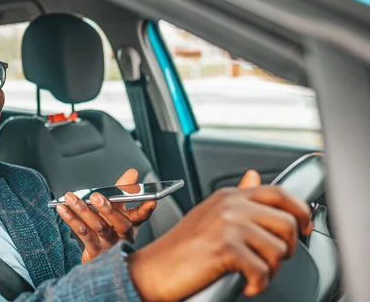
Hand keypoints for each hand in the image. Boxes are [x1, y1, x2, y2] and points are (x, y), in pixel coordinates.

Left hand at [56, 168, 156, 262]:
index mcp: (130, 224)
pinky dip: (71, 219)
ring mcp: (108, 244)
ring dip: (83, 210)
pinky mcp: (94, 250)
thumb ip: (123, 190)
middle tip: (96, 196)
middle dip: (109, 209)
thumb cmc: (110, 230)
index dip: (147, 209)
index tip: (151, 200)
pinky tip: (63, 208)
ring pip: (98, 227)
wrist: (99, 258)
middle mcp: (122, 236)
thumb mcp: (118, 210)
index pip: (141, 215)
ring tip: (71, 198)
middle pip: (120, 223)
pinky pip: (82, 233)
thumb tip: (132, 173)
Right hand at [127, 170, 312, 300]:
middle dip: (288, 248)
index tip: (304, 229)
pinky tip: (246, 284)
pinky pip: (263, 270)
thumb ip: (236, 195)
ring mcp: (227, 225)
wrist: (155, 268)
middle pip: (286, 222)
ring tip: (254, 274)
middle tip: (273, 260)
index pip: (278, 193)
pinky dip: (258, 284)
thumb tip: (254, 177)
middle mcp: (230, 206)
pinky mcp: (225, 247)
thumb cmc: (181, 247)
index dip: (301, 211)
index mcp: (228, 196)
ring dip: (271, 270)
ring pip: (278, 249)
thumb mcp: (210, 213)